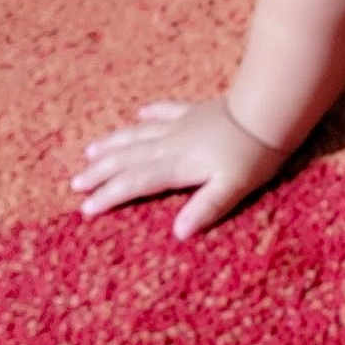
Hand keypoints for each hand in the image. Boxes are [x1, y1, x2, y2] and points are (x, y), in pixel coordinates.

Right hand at [72, 98, 288, 238]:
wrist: (268, 111)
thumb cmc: (254, 154)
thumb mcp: (233, 188)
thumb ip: (206, 208)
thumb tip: (178, 233)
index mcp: (178, 165)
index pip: (136, 182)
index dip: (110, 195)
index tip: (86, 207)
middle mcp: (173, 143)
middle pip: (128, 158)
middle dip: (101, 171)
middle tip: (76, 182)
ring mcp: (183, 124)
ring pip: (139, 134)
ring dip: (114, 143)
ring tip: (91, 151)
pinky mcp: (197, 111)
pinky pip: (167, 110)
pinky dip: (151, 112)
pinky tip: (140, 112)